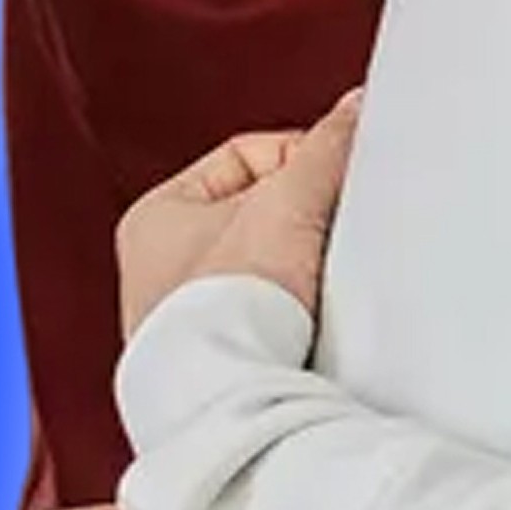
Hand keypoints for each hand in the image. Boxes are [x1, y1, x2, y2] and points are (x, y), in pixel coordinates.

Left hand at [117, 94, 358, 342]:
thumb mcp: (286, 203)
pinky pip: (275, 314)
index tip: (338, 175)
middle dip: (306, 216)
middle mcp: (159, 267)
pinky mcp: (222, 359)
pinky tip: (318, 316)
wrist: (227, 402)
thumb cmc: (229, 303)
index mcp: (155, 216)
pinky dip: (302, 309)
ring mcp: (188, 317)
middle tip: (336, 226)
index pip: (245, 157)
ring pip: (270, 264)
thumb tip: (355, 107)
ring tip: (324, 276)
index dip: (300, 158)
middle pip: (261, 211)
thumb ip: (325, 149)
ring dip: (307, 264)